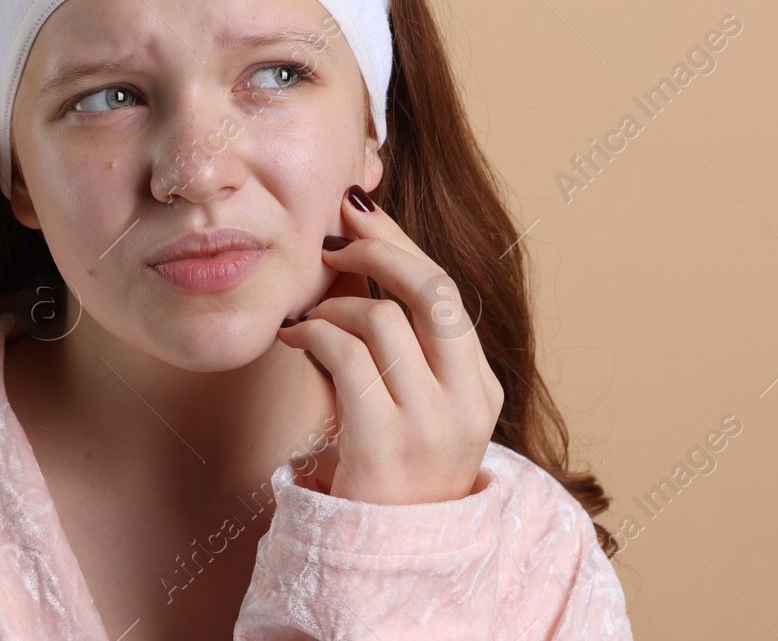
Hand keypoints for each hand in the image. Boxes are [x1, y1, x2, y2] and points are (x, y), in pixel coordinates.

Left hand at [275, 185, 503, 504]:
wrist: (386, 563)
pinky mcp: (384, 444)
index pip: (447, 293)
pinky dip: (313, 334)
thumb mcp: (416, 407)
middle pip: (430, 291)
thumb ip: (405, 345)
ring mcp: (430, 426)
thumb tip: (363, 250)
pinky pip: (345, 356)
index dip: (401, 244)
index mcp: (482, 389)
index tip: (360, 213)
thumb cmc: (391, 475)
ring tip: (310, 317)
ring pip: (382, 320)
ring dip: (334, 304)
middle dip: (378, 249)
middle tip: (333, 237)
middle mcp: (468, 403)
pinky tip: (295, 339)